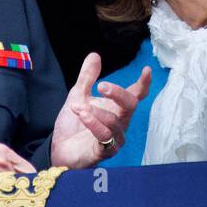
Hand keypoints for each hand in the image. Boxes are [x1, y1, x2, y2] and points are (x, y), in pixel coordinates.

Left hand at [50, 53, 152, 168]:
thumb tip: (95, 55)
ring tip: (77, 107)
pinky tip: (83, 116)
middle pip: (130, 104)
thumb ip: (87, 77)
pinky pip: (105, 136)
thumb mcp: (77, 95)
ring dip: (96, 112)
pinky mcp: (105, 151)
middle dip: (118, 93)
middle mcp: (120, 122)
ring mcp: (115, 138)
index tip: (146, 70)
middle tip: (101, 85)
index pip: (135, 94)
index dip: (143, 83)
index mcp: (116, 108)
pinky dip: (94, 124)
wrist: (60, 149)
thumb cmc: (73, 124)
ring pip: (115, 121)